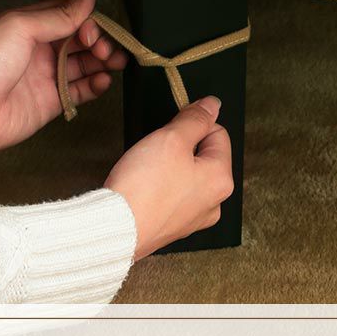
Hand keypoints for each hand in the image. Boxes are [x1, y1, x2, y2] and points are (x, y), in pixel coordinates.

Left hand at [0, 0, 126, 157]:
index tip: (94, 32)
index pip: (71, 17)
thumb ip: (60, 13)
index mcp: (31, 26)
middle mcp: (40, 50)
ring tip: (116, 64)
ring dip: (103, 63)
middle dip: (101, 43)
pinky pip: (80, 92)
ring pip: (85, 66)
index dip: (89, 23)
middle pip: (82, 42)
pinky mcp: (51, 103)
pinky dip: (95, 86)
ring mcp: (46, 77)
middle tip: (108, 51)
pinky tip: (103, 81)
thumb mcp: (22, 27)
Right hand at [105, 97, 233, 258]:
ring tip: (148, 169)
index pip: (218, 134)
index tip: (172, 125)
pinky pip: (172, 197)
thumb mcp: (171, 138)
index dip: (194, 123)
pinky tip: (144, 188)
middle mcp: (214, 203)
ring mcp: (194, 218)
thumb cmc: (144, 187)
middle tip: (156, 149)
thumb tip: (213, 105)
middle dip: (181, 147)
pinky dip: (161, 188)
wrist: (115, 230)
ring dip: (170, 167)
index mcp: (222, 180)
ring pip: (187, 177)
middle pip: (204, 157)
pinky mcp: (173, 228)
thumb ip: (196, 119)